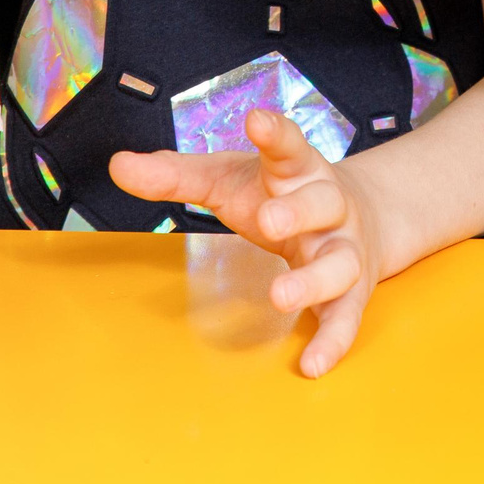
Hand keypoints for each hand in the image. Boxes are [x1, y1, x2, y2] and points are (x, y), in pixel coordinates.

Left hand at [111, 109, 385, 375]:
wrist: (364, 216)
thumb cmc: (283, 195)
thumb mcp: (230, 179)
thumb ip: (176, 175)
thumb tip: (119, 165)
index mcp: (298, 172)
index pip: (290, 146)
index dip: (276, 133)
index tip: (258, 120)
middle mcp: (330, 207)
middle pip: (322, 203)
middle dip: (297, 212)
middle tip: (267, 222)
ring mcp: (345, 249)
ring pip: (340, 262)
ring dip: (314, 280)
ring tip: (281, 297)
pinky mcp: (352, 291)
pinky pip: (347, 317)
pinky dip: (334, 340)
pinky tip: (312, 363)